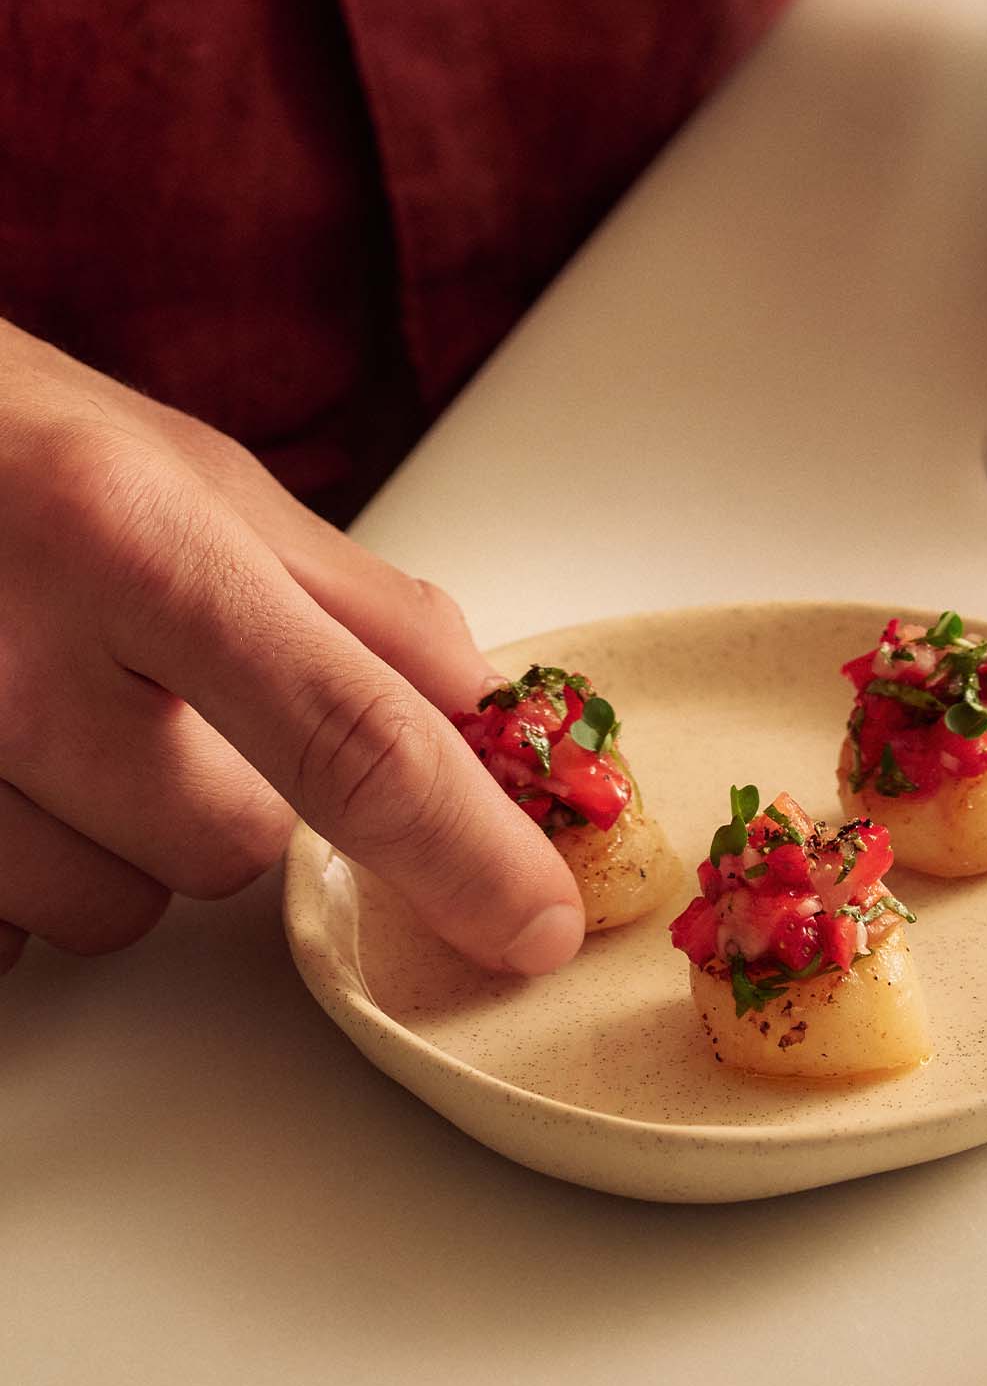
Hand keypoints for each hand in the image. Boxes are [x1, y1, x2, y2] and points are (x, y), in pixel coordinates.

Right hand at [0, 326, 584, 982]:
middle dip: (231, 791)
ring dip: (116, 843)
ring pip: (116, 910)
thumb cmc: (14, 446)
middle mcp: (24, 660)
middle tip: (158, 688)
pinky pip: (7, 939)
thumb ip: (351, 600)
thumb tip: (490, 713)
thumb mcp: (191, 474)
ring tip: (53, 712)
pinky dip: (26, 875)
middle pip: (230, 848)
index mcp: (134, 542)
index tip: (535, 923)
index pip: (347, 735)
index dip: (460, 848)